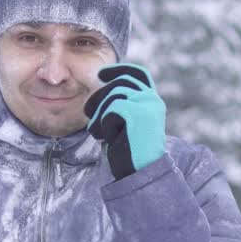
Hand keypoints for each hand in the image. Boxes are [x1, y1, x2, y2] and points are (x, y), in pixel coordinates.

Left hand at [83, 64, 166, 178]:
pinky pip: (112, 109)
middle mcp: (152, 100)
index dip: (119, 69)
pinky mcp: (138, 114)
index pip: (137, 73)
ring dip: (100, 114)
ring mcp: (147, 105)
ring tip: (99, 133)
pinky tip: (107, 138)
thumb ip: (121, 104)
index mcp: (152, 101)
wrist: (141, 172)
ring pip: (114, 94)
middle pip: (120, 82)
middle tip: (88, 113)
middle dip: (99, 96)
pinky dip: (104, 124)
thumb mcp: (125, 123)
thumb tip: (103, 89)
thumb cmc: (129, 151)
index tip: (100, 74)